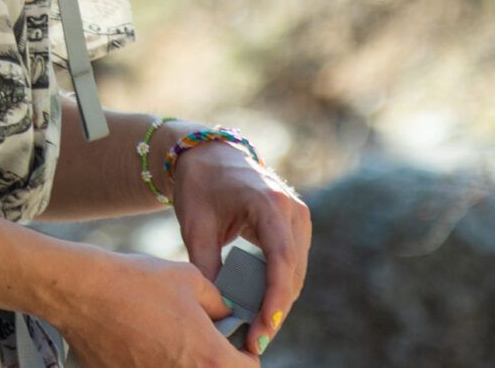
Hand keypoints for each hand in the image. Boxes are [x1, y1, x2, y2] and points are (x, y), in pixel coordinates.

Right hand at [41, 246, 247, 367]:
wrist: (83, 292)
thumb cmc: (137, 282)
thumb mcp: (191, 280)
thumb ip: (218, 303)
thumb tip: (226, 315)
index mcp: (210, 357)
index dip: (245, 356)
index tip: (234, 344)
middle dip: (215, 361)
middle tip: (202, 342)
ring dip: (184, 362)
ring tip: (170, 341)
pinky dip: (154, 363)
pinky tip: (143, 345)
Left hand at [173, 144, 311, 352]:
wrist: (209, 154)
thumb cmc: (199, 185)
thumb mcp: (196, 225)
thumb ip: (206, 264)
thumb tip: (218, 309)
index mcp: (269, 202)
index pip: (280, 261)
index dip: (274, 299)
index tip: (263, 329)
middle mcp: (292, 209)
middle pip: (293, 272)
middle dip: (275, 309)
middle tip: (256, 341)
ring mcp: (298, 217)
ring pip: (296, 272)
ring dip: (279, 302)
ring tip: (257, 332)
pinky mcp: (295, 225)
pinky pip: (292, 264)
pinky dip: (279, 287)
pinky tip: (262, 309)